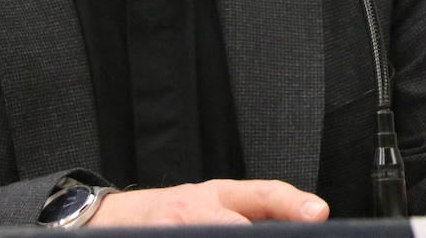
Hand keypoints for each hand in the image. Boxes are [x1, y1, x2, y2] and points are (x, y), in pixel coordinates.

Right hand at [89, 179, 329, 225]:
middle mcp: (196, 208)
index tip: (318, 212)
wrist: (107, 221)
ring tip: (235, 236)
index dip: (292, 202)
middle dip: (262, 236)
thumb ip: (245, 213)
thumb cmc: (167, 216)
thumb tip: (299, 220)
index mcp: (216, 196)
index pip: (263, 193)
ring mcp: (178, 226)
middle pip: (240, 224)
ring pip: (223, 232)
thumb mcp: (206, 206)